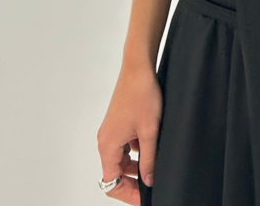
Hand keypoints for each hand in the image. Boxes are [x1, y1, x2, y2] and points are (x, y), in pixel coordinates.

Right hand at [97, 64, 163, 202]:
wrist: (138, 67)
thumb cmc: (141, 95)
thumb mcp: (149, 131)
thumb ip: (148, 159)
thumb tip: (148, 181)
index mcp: (108, 145)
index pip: (112, 182)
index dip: (128, 193)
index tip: (143, 197)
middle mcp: (105, 139)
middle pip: (116, 171)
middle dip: (133, 180)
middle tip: (152, 184)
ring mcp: (111, 131)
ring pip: (121, 158)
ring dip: (136, 164)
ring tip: (154, 164)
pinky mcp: (118, 123)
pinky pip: (124, 145)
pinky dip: (136, 150)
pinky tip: (151, 145)